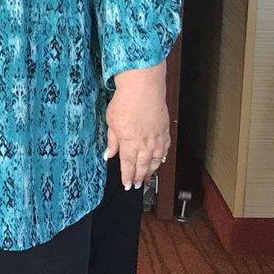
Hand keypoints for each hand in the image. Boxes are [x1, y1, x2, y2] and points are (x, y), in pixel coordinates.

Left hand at [105, 67, 169, 189]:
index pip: (128, 165)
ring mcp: (157, 137)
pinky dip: (162, 157)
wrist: (143, 88)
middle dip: (139, 177)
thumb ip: (112, 141)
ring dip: (151, 170)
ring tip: (147, 177)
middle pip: (143, 165)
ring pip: (155, 160)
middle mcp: (145, 143)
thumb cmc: (125, 101)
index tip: (127, 184)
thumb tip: (109, 154)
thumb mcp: (111, 122)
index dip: (128, 176)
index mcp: (129, 143)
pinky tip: (160, 160)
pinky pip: (165, 148)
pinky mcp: (164, 130)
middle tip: (137, 185)